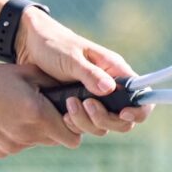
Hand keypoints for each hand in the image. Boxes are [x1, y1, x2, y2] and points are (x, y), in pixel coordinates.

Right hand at [0, 60, 87, 158]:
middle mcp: (28, 135)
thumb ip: (54, 85)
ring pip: (35, 142)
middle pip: (56, 141)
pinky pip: (16, 145)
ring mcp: (13, 146)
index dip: (73, 127)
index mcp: (39, 115)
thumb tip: (77, 91)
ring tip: (16, 110)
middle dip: (55, 128)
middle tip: (41, 109)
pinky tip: (0, 118)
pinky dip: (14, 135)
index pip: (73, 137)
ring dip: (34, 131)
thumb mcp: (26, 73)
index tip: (66, 114)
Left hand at [15, 9, 151, 138]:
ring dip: (87, 122)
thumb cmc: (54, 44)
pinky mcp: (79, 108)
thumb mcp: (71, 58)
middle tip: (87, 105)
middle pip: (123, 120)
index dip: (138, 111)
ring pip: (103, 126)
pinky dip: (76, 125)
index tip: (122, 113)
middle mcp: (110, 88)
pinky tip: (63, 114)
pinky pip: (85, 126)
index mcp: (116, 71)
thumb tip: (110, 89)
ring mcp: (95, 100)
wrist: (29, 46)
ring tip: (69, 104)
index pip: (142, 97)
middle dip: (106, 119)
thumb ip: (90, 74)